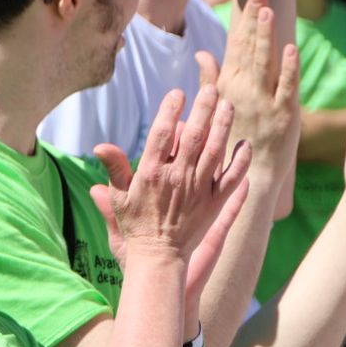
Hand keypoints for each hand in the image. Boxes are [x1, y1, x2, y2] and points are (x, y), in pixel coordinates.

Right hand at [91, 86, 251, 264]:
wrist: (158, 257)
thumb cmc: (136, 226)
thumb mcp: (120, 197)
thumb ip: (115, 169)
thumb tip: (100, 146)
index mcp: (152, 173)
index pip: (163, 133)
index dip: (171, 110)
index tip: (178, 93)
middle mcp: (177, 178)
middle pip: (194, 135)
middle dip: (204, 108)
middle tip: (211, 89)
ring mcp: (198, 190)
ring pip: (215, 151)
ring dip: (223, 126)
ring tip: (228, 106)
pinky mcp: (214, 204)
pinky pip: (232, 178)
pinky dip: (240, 161)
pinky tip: (245, 144)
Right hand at [202, 0, 299, 165]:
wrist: (253, 173)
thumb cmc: (233, 139)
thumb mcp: (217, 107)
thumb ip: (212, 78)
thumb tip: (202, 53)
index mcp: (229, 86)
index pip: (236, 46)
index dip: (244, 20)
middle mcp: (244, 90)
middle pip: (250, 48)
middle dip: (255, 19)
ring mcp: (264, 102)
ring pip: (266, 62)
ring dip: (267, 36)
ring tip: (269, 10)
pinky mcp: (285, 114)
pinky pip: (287, 87)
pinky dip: (289, 68)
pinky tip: (290, 48)